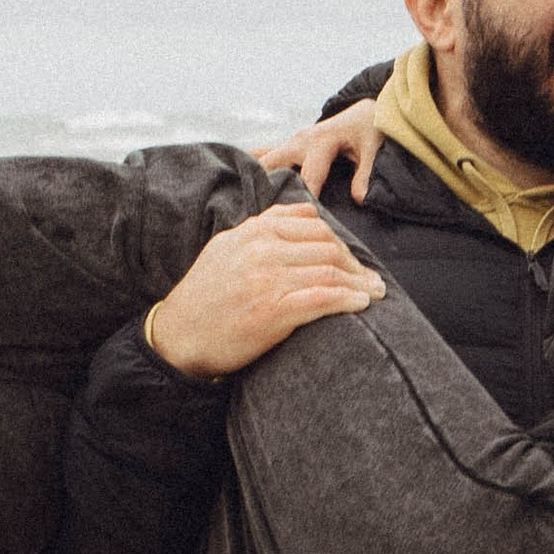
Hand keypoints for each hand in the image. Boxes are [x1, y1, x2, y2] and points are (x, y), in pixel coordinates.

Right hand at [144, 205, 385, 380]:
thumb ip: (261, 230)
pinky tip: (361, 304)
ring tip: (374, 292)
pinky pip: (323, 297)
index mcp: (252, 231)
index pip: (311, 223)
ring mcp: (268, 278)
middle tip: (370, 279)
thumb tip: (299, 216)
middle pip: (326, 245)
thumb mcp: (226, 248)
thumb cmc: (205, 297)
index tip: (350, 258)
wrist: (178, 336)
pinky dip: (348, 299)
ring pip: (329, 269)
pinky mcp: (273, 309)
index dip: (338, 240)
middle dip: (354, 263)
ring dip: (359, 282)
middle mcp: (261, 249)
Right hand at [254, 100, 383, 201]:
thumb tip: (359, 199)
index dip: (304, 199)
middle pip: (272, 164)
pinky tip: (250, 190)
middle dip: (267, 187)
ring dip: (261, 180)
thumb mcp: (372, 149)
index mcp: (320, 142)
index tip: (299, 219)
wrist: (364, 111)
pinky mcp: (290, 145)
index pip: (308, 177)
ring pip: (265, 161)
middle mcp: (300, 141)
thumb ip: (365, 174)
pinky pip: (267, 156)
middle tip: (265, 213)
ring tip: (256, 206)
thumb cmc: (368, 129)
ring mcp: (292, 141)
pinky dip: (260, 171)